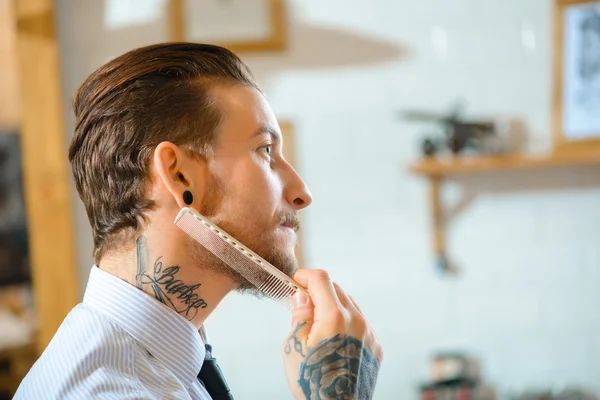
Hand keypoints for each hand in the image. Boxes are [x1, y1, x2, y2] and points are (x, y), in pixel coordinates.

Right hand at [282, 269, 382, 399]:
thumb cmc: (312, 383)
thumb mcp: (294, 347)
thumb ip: (300, 316)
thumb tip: (302, 296)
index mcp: (334, 317)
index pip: (321, 278)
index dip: (305, 276)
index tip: (296, 282)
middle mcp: (357, 320)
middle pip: (336, 289)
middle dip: (317, 292)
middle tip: (302, 307)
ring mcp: (369, 333)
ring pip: (349, 304)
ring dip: (333, 307)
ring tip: (318, 328)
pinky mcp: (376, 346)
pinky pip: (360, 323)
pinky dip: (346, 323)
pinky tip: (334, 341)